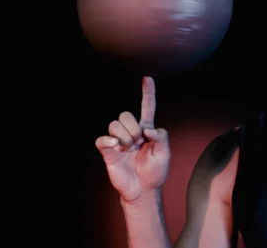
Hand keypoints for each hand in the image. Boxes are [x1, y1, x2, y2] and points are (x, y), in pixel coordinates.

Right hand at [95, 77, 170, 201]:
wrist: (143, 190)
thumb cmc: (155, 172)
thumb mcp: (164, 153)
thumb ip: (161, 137)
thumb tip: (149, 129)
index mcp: (146, 130)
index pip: (147, 107)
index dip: (148, 93)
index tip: (148, 77)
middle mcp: (131, 132)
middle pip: (125, 115)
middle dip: (133, 128)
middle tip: (138, 143)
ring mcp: (118, 141)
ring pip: (114, 124)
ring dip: (124, 136)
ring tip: (129, 149)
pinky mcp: (108, 151)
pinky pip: (102, 139)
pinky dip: (108, 141)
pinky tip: (116, 146)